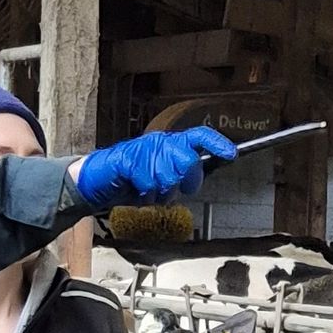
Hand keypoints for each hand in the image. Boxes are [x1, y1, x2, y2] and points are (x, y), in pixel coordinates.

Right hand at [73, 128, 236, 211]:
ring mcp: (144, 150)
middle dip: (184, 182)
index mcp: (171, 143)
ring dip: (160, 193)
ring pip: (168, 178)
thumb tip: (198, 179)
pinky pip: (148, 185)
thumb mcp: (162, 178)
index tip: (232, 154)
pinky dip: (144, 196)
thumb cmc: (134, 181)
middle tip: (170, 189)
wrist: (100, 180)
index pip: (198, 136)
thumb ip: (181, 176)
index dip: (216, 143)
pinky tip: (137, 191)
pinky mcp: (128, 161)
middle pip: (187, 162)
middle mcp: (160, 142)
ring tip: (148, 191)